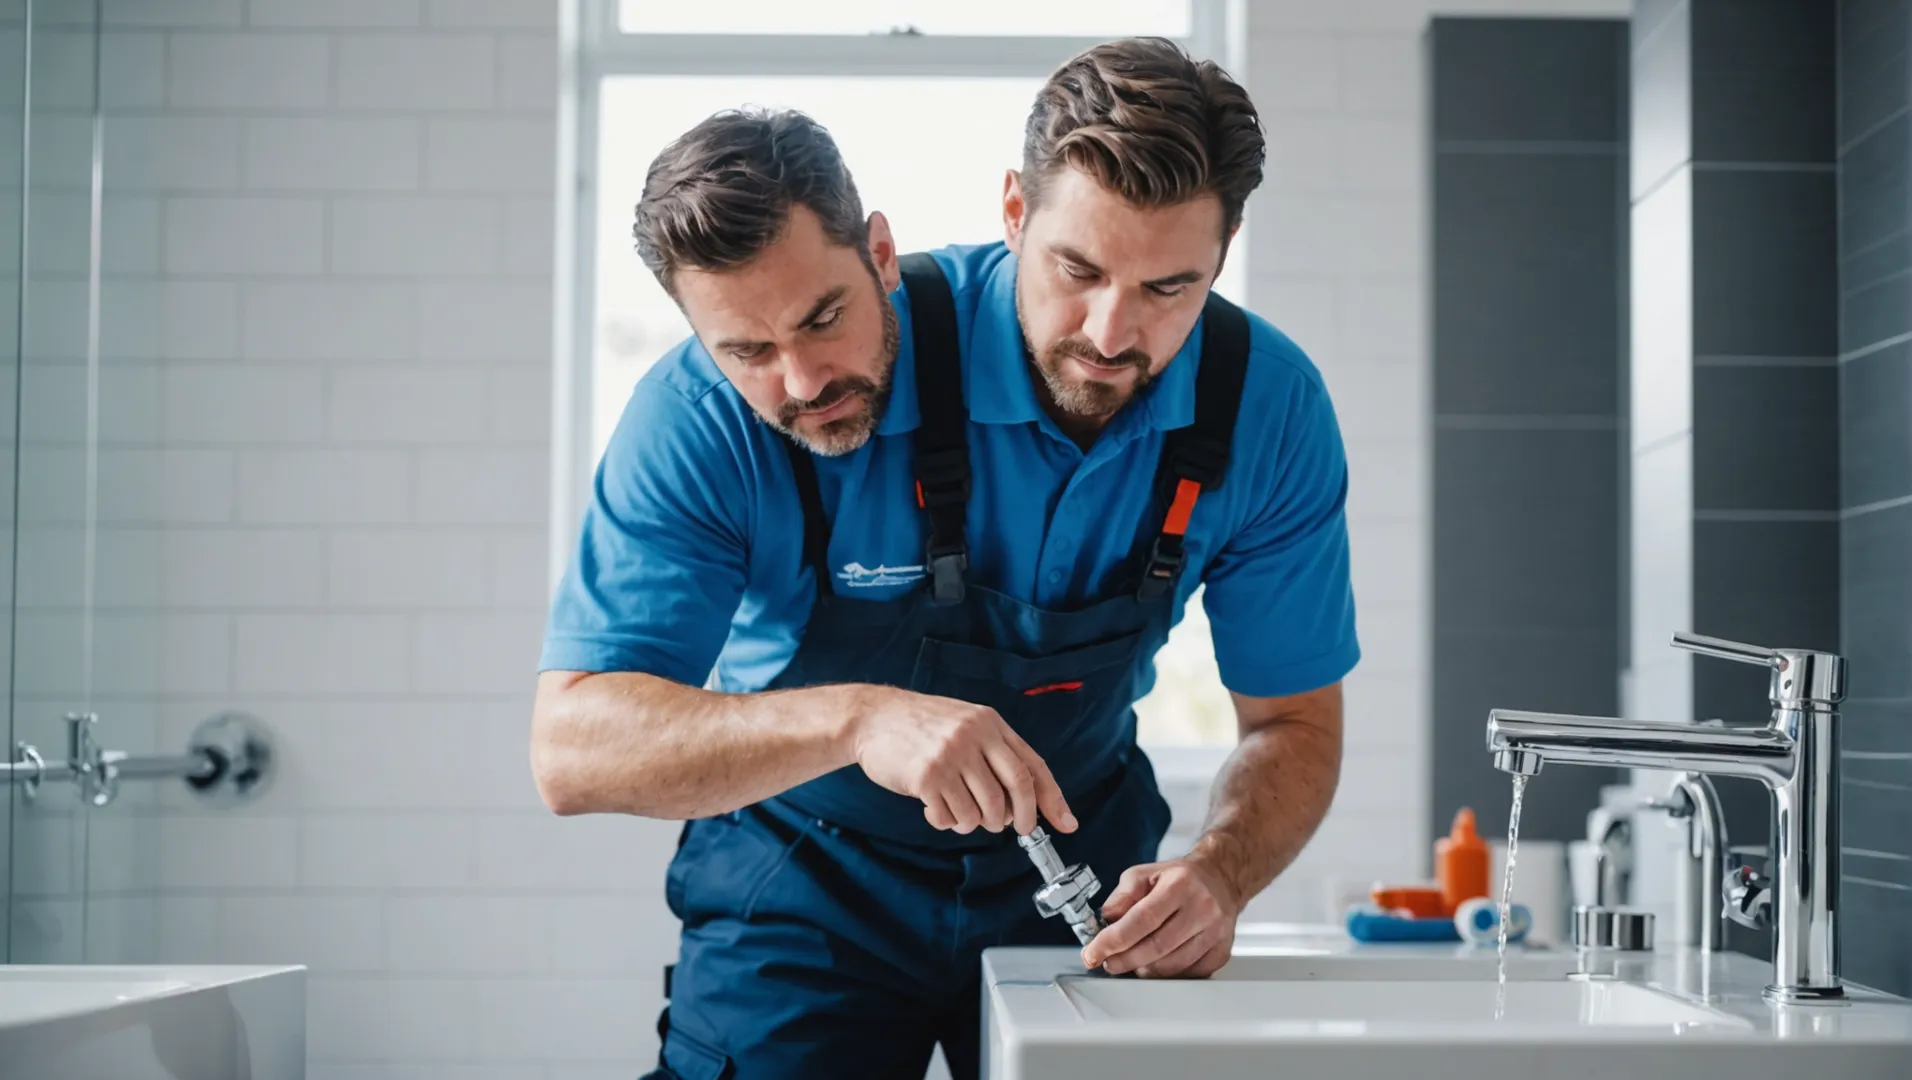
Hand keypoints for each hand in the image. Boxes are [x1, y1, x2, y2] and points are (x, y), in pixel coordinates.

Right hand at [846, 685, 1075, 835]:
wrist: (873, 717)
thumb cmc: (920, 725)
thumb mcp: (964, 723)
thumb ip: (992, 753)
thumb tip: (1022, 802)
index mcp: (989, 723)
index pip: (1032, 766)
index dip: (1052, 799)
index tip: (1066, 823)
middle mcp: (974, 737)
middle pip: (1016, 791)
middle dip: (1020, 819)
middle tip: (1013, 829)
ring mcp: (951, 756)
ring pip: (984, 811)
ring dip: (975, 822)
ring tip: (959, 812)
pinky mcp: (927, 777)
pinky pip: (951, 817)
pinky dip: (947, 822)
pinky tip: (933, 808)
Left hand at [1080, 858, 1238, 977]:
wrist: (1220, 879)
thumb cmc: (1179, 878)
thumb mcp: (1144, 874)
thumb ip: (1121, 896)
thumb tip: (1105, 922)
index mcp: (1180, 884)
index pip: (1142, 919)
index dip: (1113, 940)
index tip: (1093, 953)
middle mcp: (1202, 907)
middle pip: (1156, 947)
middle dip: (1124, 960)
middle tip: (1108, 962)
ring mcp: (1215, 932)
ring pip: (1172, 965)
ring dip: (1144, 970)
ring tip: (1131, 962)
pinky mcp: (1222, 951)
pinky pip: (1188, 974)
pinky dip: (1166, 974)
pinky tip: (1155, 965)